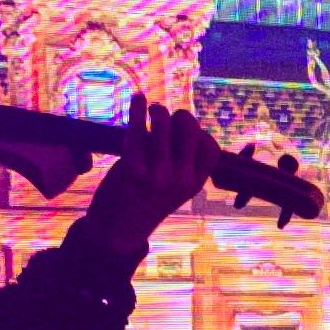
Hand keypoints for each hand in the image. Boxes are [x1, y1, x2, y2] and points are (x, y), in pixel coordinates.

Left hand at [75, 107, 220, 254]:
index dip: (200, 135)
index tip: (186, 135)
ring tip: (152, 110)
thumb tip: (175, 119)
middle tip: (167, 119)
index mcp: (195, 183)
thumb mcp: (174, 188)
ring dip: (158, 110)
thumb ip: (180, 161)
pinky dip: (137, 109)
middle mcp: (180, 178)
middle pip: (189, 129)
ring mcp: (157, 173)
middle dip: (180, 116)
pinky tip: (138, 99)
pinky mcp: (132, 168)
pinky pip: (137, 129)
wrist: (118, 230)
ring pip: (163, 123)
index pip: (211, 149)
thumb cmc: (146, 202)